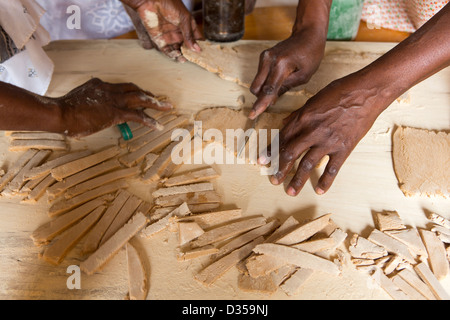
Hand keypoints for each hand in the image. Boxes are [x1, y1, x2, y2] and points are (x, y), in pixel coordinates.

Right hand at [56, 78, 172, 137]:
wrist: (60, 113)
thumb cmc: (64, 111)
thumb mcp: (78, 103)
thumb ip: (88, 104)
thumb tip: (90, 113)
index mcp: (99, 85)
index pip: (119, 87)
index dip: (131, 91)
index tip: (138, 95)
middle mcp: (108, 89)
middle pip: (133, 88)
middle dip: (147, 94)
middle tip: (158, 99)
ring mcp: (113, 100)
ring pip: (140, 99)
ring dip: (155, 103)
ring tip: (167, 107)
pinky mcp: (115, 112)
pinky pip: (137, 115)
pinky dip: (149, 120)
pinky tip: (157, 125)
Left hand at [121, 0, 201, 61]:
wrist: (150, 0)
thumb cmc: (169, 4)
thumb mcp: (184, 19)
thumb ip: (189, 35)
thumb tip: (197, 49)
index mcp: (188, 26)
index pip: (196, 39)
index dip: (200, 47)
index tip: (203, 54)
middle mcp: (179, 33)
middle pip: (187, 48)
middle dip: (190, 54)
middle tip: (193, 58)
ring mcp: (170, 37)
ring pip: (177, 51)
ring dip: (181, 56)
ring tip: (184, 59)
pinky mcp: (159, 40)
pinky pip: (167, 51)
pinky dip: (172, 55)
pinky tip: (176, 55)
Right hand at [249, 27, 326, 118]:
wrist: (307, 33)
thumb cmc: (311, 54)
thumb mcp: (304, 75)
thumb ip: (286, 87)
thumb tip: (271, 99)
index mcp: (282, 65)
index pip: (268, 90)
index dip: (261, 104)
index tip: (252, 114)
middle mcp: (269, 60)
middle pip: (256, 88)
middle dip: (262, 97)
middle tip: (274, 100)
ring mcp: (264, 57)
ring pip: (256, 83)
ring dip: (265, 89)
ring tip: (282, 84)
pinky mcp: (263, 56)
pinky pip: (260, 76)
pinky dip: (266, 82)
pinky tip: (278, 78)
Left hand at [258, 74, 388, 195]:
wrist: (368, 92)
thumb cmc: (341, 91)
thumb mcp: (314, 99)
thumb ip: (299, 114)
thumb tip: (285, 123)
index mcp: (304, 118)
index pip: (282, 138)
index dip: (271, 151)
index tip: (263, 161)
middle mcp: (312, 131)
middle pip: (291, 154)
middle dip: (280, 169)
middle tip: (273, 180)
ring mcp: (328, 141)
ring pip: (308, 164)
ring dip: (298, 180)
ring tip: (290, 191)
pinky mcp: (344, 148)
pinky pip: (333, 168)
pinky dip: (326, 181)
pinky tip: (319, 190)